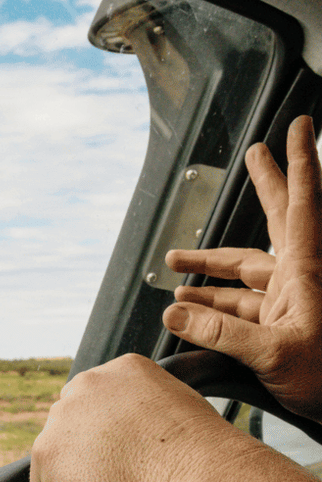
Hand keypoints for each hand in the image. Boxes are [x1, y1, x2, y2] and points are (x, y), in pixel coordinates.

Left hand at [30, 354, 235, 481]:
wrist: (199, 479)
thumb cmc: (204, 458)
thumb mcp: (180, 412)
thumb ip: (146, 411)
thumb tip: (134, 434)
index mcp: (122, 369)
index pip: (96, 401)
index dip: (107, 436)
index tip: (126, 456)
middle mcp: (87, 385)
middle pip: (70, 425)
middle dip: (88, 454)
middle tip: (119, 480)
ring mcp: (62, 420)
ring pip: (56, 456)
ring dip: (78, 479)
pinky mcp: (47, 456)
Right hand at [164, 115, 321, 422]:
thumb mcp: (273, 354)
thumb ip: (220, 333)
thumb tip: (173, 313)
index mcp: (307, 274)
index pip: (302, 206)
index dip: (299, 165)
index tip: (298, 127)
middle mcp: (301, 280)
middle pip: (279, 222)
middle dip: (265, 188)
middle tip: (255, 155)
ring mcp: (291, 304)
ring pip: (247, 273)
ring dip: (211, 269)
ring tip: (175, 265)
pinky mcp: (282, 328)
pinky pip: (240, 308)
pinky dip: (213, 306)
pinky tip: (188, 308)